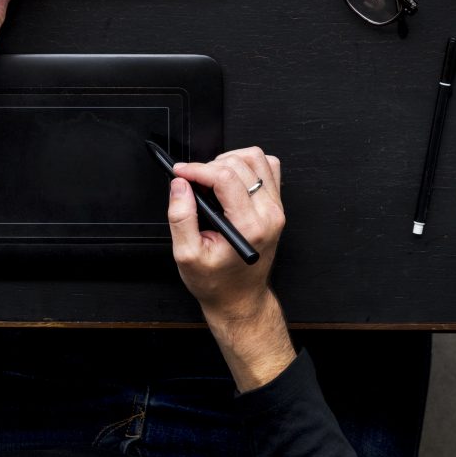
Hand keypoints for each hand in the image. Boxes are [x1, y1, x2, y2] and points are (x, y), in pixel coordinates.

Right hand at [168, 147, 294, 389]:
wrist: (239, 298)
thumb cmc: (216, 282)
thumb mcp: (187, 255)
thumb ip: (181, 217)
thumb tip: (179, 185)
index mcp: (249, 226)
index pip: (225, 177)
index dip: (197, 169)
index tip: (180, 172)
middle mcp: (268, 214)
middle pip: (240, 163)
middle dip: (209, 166)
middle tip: (192, 181)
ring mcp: (276, 208)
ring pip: (257, 159)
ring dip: (229, 161)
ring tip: (210, 179)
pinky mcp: (276, 206)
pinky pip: (268, 168)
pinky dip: (246, 166)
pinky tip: (230, 181)